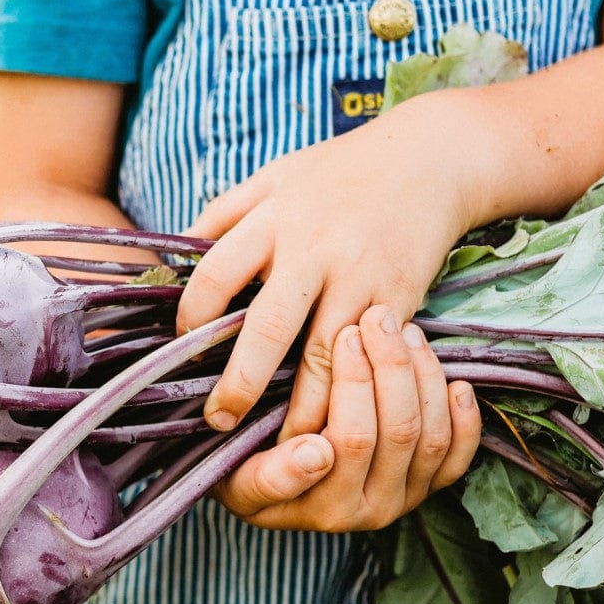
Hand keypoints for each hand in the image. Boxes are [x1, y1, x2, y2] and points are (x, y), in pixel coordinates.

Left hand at [177, 96, 476, 439]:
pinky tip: (334, 423)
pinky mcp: (400, 297)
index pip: (216, 275)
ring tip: (279, 446)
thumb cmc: (339, 171)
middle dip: (241, 382)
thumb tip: (172, 252)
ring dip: (302, 407)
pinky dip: (352, 394)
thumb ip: (224, 212)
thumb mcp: (274, 176)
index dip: (192, 317)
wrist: (432, 156)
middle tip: (218, 421)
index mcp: (273, 218)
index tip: (182, 348)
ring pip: (325, 356)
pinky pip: (369, 358)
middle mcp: (314, 249)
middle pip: (268, 327)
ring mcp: (360, 276)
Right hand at [212, 306, 480, 530]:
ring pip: (431, 435)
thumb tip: (317, 453)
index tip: (344, 337)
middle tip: (371, 318)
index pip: (351, 441)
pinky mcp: (426, 488)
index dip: (354, 385)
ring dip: (421, 377)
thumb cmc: (243, 474)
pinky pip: (459, 455)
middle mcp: (370, 511)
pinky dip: (463, 418)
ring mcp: (403, 499)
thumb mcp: (237, 480)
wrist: (267, 489)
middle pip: (397, 431)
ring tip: (400, 331)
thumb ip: (271, 476)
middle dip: (387, 366)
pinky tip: (452, 380)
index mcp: (324, 508)